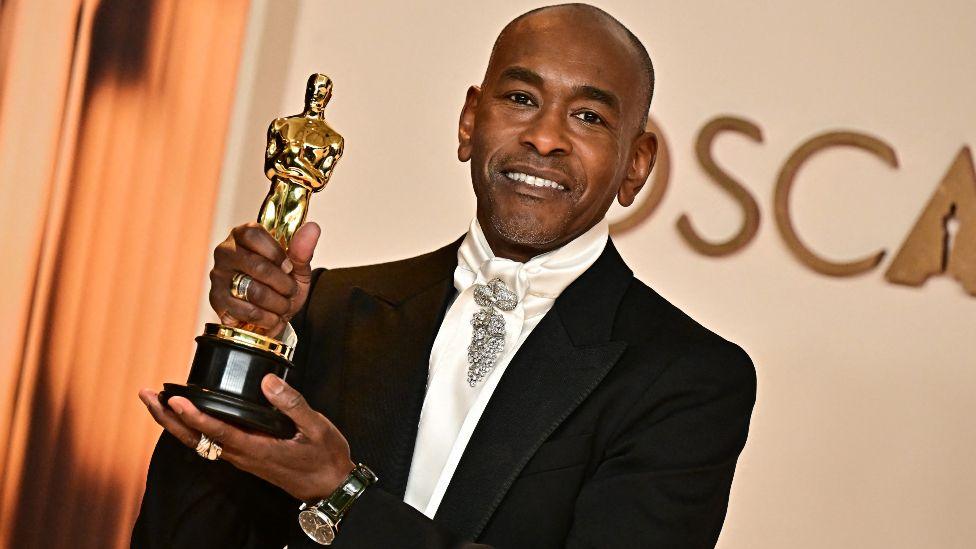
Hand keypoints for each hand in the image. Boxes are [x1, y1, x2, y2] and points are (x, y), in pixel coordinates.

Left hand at [139, 374, 354, 501]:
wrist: (330, 487)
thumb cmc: (325, 458)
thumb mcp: (316, 427)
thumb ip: (291, 404)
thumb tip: (266, 381)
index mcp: (257, 449)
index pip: (217, 432)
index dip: (194, 415)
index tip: (174, 400)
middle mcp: (242, 456)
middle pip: (194, 439)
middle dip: (167, 418)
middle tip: (147, 395)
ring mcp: (242, 458)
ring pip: (198, 442)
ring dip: (175, 423)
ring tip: (158, 401)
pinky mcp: (245, 456)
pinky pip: (210, 443)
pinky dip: (192, 428)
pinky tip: (188, 416)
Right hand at [209, 221, 320, 335]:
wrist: (272, 314)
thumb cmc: (281, 283)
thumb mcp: (296, 266)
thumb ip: (302, 249)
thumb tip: (312, 228)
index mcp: (243, 235)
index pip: (254, 235)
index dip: (276, 254)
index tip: (288, 267)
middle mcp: (225, 252)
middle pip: (258, 267)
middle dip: (284, 285)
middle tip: (291, 291)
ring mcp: (219, 276)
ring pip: (254, 291)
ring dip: (278, 304)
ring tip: (283, 306)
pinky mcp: (216, 300)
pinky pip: (247, 311)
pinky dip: (267, 319)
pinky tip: (272, 318)